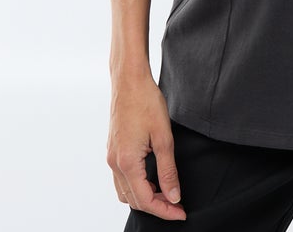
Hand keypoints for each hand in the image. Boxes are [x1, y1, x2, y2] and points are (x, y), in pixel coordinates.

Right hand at [107, 73, 186, 220]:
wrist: (129, 80)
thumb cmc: (146, 102)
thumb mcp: (164, 137)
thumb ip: (168, 170)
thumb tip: (173, 196)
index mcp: (127, 162)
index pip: (145, 200)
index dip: (164, 210)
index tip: (181, 213)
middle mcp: (115, 163)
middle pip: (134, 199)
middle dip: (156, 206)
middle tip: (177, 205)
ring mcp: (111, 156)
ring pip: (125, 191)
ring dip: (144, 197)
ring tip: (165, 193)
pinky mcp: (112, 149)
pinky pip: (121, 178)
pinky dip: (135, 185)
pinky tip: (150, 178)